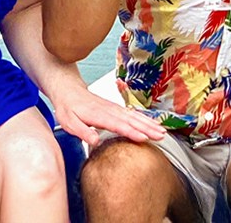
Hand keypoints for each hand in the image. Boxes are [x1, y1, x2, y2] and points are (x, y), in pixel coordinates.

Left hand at [50, 82, 166, 144]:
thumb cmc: (68, 108)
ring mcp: (114, 108)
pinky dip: (145, 119)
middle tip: (161, 136)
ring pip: (135, 116)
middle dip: (147, 128)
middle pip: (131, 120)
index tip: (143, 138)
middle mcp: (110, 110)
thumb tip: (95, 141)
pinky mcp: (116, 109)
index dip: (131, 132)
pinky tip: (154, 124)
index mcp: (99, 115)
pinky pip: (133, 114)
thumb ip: (82, 131)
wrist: (68, 90)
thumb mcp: (69, 122)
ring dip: (149, 123)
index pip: (118, 125)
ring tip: (162, 132)